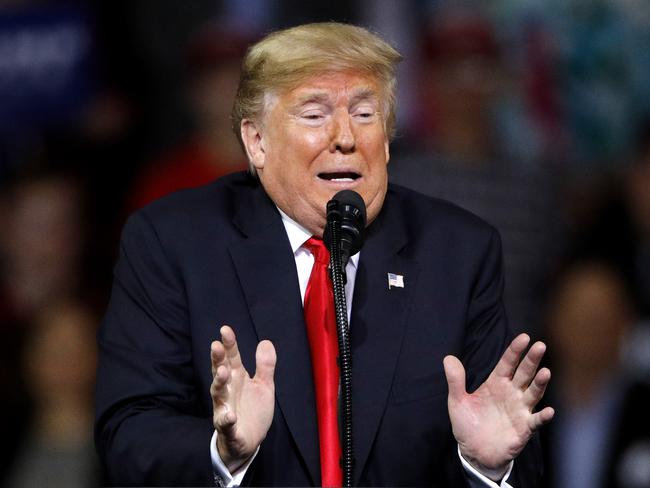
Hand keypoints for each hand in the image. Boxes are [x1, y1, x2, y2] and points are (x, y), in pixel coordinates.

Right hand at [210, 325, 275, 472]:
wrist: (249, 441)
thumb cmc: (253, 410)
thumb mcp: (264, 385)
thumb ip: (265, 365)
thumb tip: (265, 341)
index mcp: (237, 378)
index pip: (231, 358)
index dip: (229, 344)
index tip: (225, 329)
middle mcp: (228, 391)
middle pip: (220, 372)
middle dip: (218, 359)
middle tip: (216, 346)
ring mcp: (225, 408)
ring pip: (219, 395)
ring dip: (219, 383)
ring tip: (223, 372)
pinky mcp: (228, 428)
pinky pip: (226, 423)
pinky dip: (227, 420)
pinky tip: (230, 415)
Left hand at [443, 334, 553, 479]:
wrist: (474, 453)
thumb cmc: (468, 424)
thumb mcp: (457, 401)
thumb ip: (455, 380)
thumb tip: (448, 357)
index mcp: (496, 383)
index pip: (507, 363)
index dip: (515, 350)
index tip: (524, 337)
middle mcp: (511, 394)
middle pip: (524, 373)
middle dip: (531, 360)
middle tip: (540, 345)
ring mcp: (519, 410)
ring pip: (533, 393)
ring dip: (540, 383)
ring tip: (545, 372)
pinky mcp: (523, 429)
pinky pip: (535, 421)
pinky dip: (542, 416)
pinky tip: (548, 410)